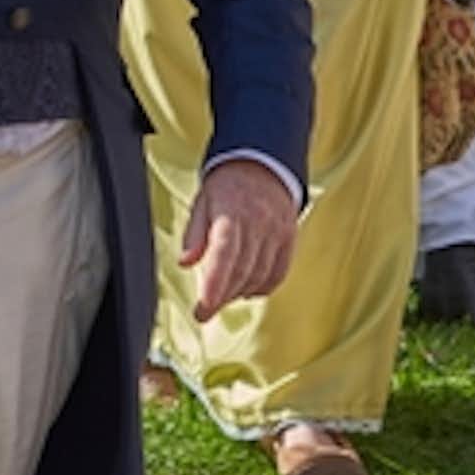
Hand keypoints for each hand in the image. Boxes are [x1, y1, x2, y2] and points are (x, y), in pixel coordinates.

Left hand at [178, 159, 298, 319]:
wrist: (264, 164)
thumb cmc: (229, 184)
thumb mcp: (203, 201)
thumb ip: (194, 233)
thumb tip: (185, 262)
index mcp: (232, 213)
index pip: (223, 255)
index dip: (214, 285)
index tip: (204, 308)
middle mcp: (258, 223)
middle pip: (241, 271)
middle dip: (221, 297)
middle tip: (205, 310)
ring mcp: (276, 232)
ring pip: (259, 276)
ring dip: (239, 293)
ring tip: (223, 298)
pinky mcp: (289, 238)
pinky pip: (278, 273)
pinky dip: (262, 287)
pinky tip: (248, 290)